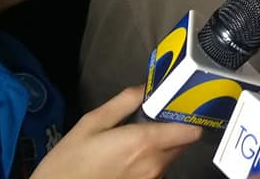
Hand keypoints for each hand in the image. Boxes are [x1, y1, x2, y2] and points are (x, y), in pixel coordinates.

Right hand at [32, 86, 201, 178]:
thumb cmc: (69, 163)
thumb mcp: (92, 123)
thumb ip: (124, 102)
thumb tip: (145, 88)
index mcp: (144, 143)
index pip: (191, 131)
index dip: (188, 118)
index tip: (178, 109)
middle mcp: (153, 165)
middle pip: (182, 144)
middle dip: (171, 131)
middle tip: (150, 123)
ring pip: (169, 159)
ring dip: (160, 149)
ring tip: (132, 143)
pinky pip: (156, 173)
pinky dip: (149, 164)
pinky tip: (126, 160)